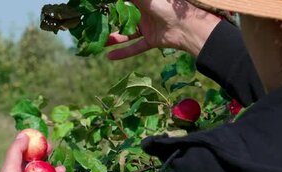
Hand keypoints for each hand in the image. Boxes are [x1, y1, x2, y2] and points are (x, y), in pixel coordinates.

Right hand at [106, 0, 221, 59]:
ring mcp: (148, 27)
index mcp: (144, 2)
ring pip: (127, 34)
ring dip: (114, 39)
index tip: (99, 9)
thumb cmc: (168, 8)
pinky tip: (109, 57)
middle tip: (95, 26)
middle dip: (110, 22)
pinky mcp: (151, 40)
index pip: (124, 4)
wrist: (187, 27)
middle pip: (124, 19)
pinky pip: (134, 48)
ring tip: (99, 42)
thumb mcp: (146, 0)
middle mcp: (145, 13)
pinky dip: (123, 53)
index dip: (113, 6)